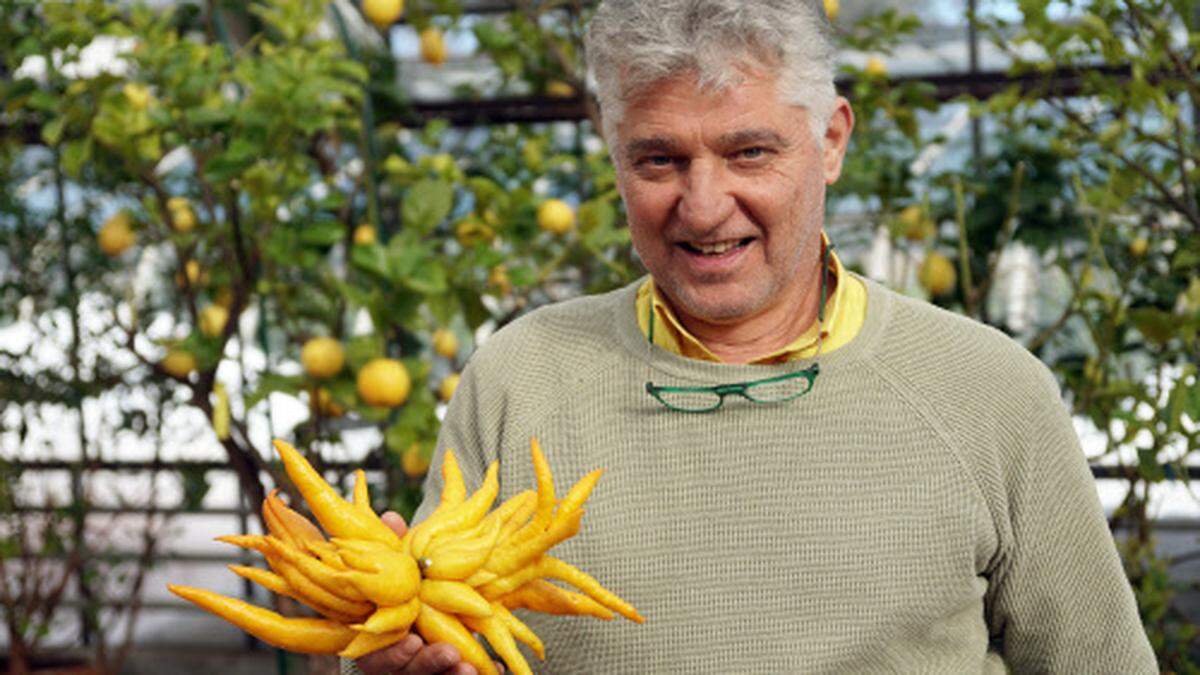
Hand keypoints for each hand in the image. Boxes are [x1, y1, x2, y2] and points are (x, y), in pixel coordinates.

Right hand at [354, 512, 503, 674]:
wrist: (423, 610)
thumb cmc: (402, 589)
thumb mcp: (398, 569)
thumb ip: (394, 550)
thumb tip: (391, 516)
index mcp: (377, 639)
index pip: (379, 654)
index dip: (393, 652)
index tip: (413, 640)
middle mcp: (396, 659)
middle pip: (406, 671)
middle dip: (427, 663)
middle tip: (450, 652)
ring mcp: (417, 668)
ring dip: (449, 673)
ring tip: (469, 666)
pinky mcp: (440, 672)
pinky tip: (494, 668)